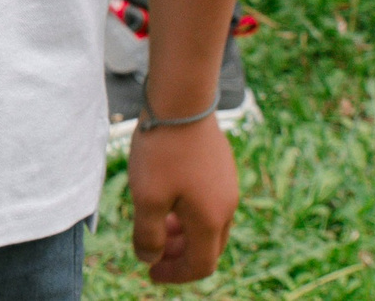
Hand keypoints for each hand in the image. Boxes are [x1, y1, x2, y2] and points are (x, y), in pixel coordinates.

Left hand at [129, 115, 239, 281]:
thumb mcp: (147, 196)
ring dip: (183, 232)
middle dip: (179, 255)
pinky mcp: (221, 167)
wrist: (182, 101)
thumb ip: (148, 234)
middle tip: (151, 250)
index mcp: (211, 220)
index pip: (201, 265)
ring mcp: (227, 185)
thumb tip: (150, 259)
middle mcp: (227, 206)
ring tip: (156, 223)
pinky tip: (166, 196)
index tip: (150, 272)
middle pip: (207, 247)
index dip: (175, 274)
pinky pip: (208, 202)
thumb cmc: (162, 150)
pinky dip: (189, 211)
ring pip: (208, 224)